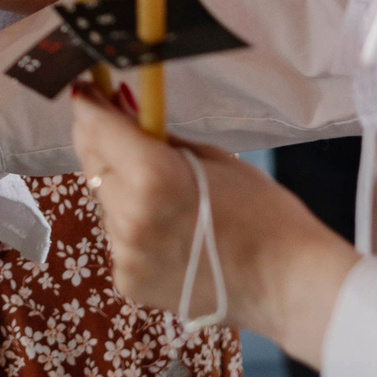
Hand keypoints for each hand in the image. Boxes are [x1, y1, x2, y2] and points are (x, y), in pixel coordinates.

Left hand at [70, 89, 359, 364]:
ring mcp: (124, 253)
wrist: (289, 285)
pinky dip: (133, 230)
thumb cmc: (264, 214)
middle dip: (103, 145)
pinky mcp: (127, 282)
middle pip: (93, 165)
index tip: (87, 92)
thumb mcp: (212, 159)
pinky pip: (119, 241)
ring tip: (164, 197)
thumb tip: (125, 115)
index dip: (89, 106)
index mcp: (150, 175)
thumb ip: (160, 141)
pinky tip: (169, 235)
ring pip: (105, 204)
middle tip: (122, 133)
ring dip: (121, 191)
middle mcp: (127, 214)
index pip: (97, 127)